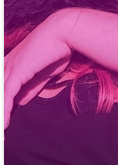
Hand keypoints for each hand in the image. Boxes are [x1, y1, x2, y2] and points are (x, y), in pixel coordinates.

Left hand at [4, 10, 77, 129]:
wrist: (63, 33)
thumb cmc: (56, 49)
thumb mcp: (43, 74)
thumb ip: (31, 87)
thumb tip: (20, 102)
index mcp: (11, 65)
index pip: (3, 89)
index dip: (4, 104)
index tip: (5, 119)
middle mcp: (6, 66)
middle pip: (0, 92)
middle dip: (2, 110)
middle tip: (3, 130)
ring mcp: (10, 69)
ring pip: (1, 95)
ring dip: (2, 114)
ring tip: (2, 131)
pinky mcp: (17, 72)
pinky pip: (7, 95)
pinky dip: (5, 110)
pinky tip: (5, 124)